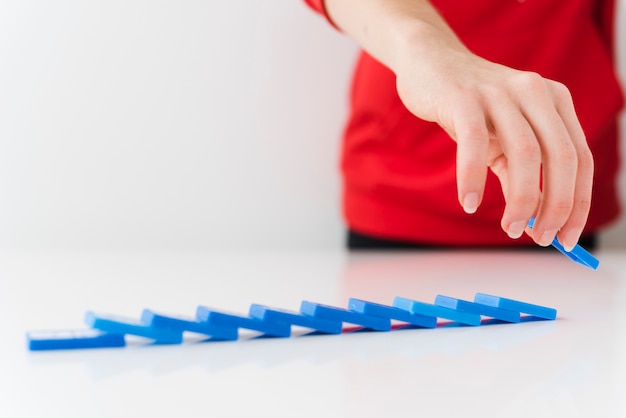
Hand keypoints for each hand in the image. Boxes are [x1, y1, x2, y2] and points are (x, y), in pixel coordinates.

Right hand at [394, 42, 592, 250]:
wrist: (431, 63)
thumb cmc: (470, 108)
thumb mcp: (502, 138)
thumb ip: (519, 173)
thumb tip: (534, 222)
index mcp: (555, 102)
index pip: (580, 158)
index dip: (578, 203)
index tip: (566, 238)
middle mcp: (535, 93)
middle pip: (562, 157)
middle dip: (557, 206)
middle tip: (542, 239)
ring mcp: (500, 93)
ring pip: (526, 154)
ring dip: (522, 200)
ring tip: (510, 228)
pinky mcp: (464, 98)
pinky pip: (474, 144)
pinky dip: (474, 179)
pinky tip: (470, 203)